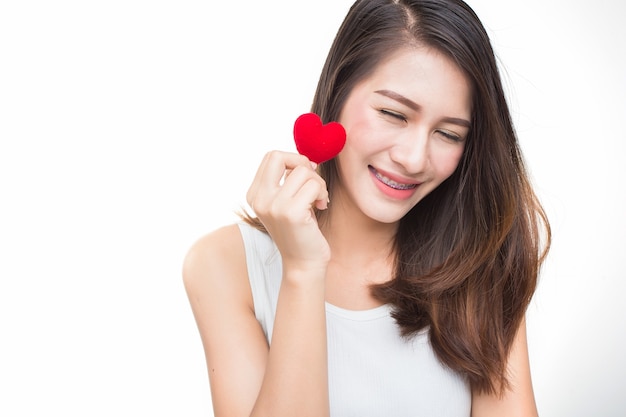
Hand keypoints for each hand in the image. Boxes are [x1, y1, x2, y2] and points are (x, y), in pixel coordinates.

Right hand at [246, 151, 329, 274]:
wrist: (303, 264)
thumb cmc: (300, 230)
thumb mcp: (286, 202)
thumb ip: (287, 180)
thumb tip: (304, 159)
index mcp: (254, 194)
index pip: (271, 157)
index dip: (293, 160)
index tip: (304, 178)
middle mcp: (259, 199)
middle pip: (280, 156)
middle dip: (302, 163)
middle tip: (312, 183)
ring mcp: (273, 206)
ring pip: (303, 171)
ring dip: (318, 183)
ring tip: (318, 200)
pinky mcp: (291, 213)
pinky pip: (314, 186)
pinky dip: (323, 194)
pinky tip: (321, 207)